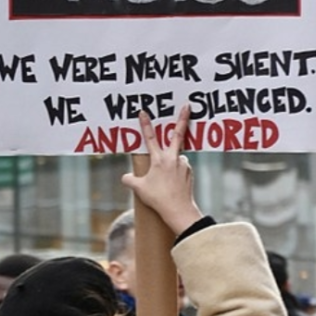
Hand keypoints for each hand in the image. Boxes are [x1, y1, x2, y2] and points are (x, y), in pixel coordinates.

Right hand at [121, 104, 203, 235]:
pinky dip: (175, 172)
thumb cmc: (158, 199)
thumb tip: (125, 177)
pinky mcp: (189, 172)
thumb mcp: (139, 189)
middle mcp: (173, 158)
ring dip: (170, 164)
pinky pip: (180, 168)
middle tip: (187, 105)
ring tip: (164, 184)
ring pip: (176, 158)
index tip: (143, 112)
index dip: (145, 124)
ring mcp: (184, 164)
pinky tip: (171, 185)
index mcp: (159, 159)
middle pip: (177, 134)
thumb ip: (130, 180)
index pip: (150, 137)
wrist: (179, 210)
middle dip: (183, 118)